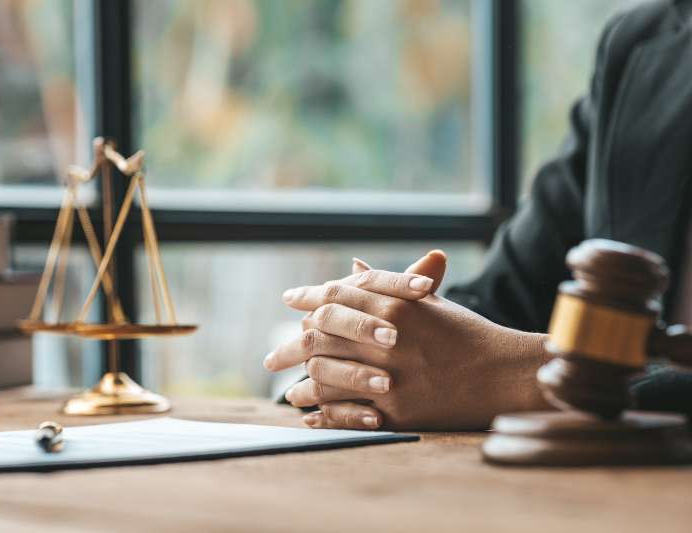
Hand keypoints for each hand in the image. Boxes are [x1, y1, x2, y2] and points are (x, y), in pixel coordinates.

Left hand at [265, 252, 550, 430]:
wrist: (505, 375)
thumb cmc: (466, 334)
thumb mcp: (428, 304)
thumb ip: (385, 286)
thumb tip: (350, 267)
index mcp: (394, 306)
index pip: (334, 297)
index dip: (307, 297)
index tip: (290, 300)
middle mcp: (386, 339)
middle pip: (318, 339)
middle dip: (290, 347)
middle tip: (270, 358)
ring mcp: (390, 377)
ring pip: (325, 378)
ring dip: (302, 387)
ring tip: (290, 392)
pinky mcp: (396, 413)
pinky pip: (344, 413)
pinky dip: (322, 415)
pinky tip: (310, 417)